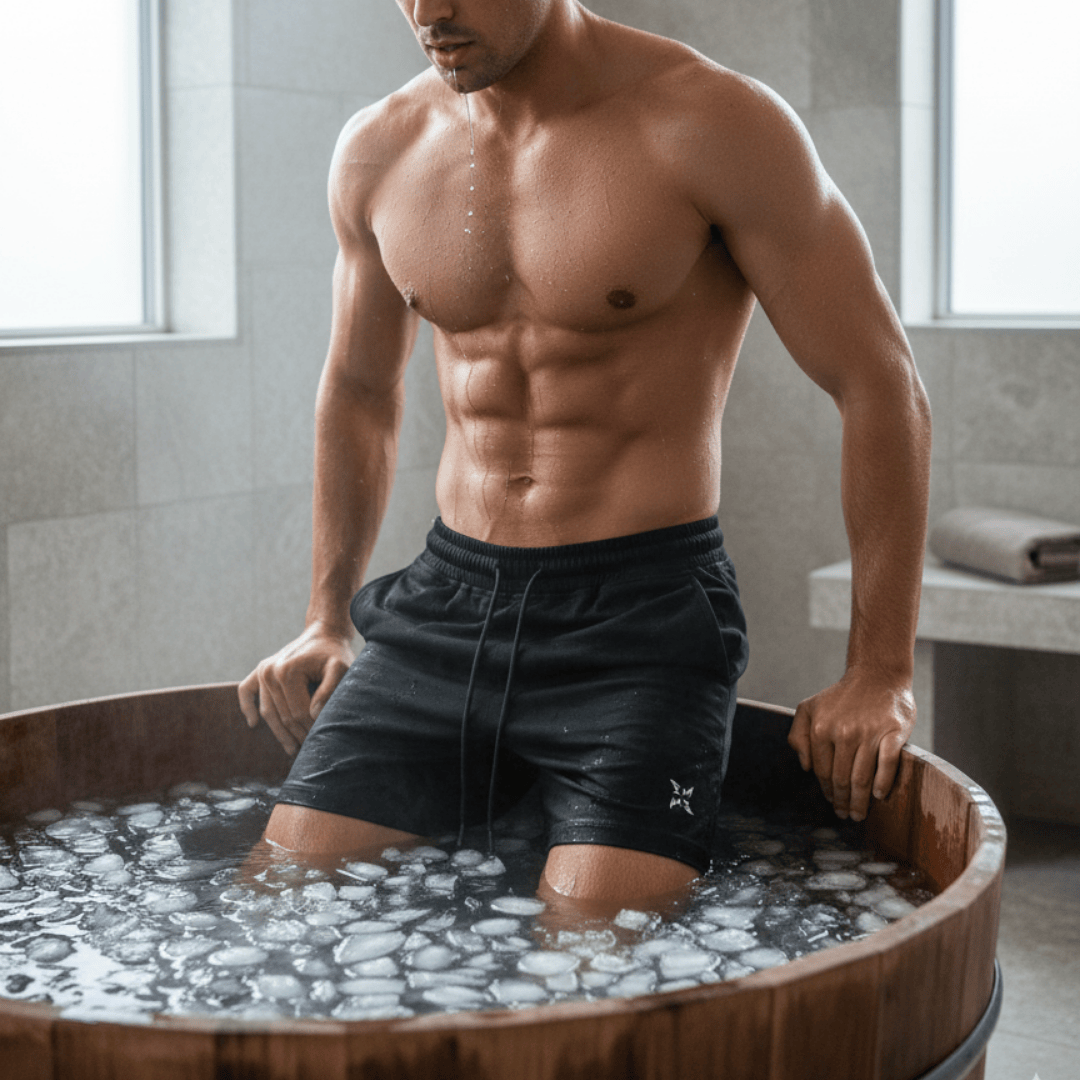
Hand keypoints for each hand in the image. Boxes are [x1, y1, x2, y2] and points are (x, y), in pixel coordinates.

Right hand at [238, 623, 354, 755]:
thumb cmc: (335, 654)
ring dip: (279, 732)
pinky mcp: (259, 671)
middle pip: (283, 715)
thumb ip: (329, 690)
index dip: (310, 729)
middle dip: (297, 735)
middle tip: (310, 749)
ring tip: (293, 748)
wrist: (324, 634)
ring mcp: (262, 671)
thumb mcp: (340, 668)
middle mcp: (270, 671)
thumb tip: (313, 714)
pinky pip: (246, 691)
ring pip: (268, 712)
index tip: (324, 737)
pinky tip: (253, 724)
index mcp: (288, 672)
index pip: (298, 713)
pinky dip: (247, 707)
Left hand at [787, 672, 914, 821]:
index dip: (826, 791)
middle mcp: (844, 732)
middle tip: (846, 816)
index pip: (822, 771)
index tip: (831, 803)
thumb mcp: (808, 708)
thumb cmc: (841, 697)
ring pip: (863, 777)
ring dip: (860, 800)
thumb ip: (798, 735)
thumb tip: (805, 767)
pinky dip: (883, 783)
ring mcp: (870, 732)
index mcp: (821, 728)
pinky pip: (887, 764)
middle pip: (841, 778)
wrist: (877, 675)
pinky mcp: (894, 732)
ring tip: (860, 814)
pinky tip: (880, 795)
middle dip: (842, 801)